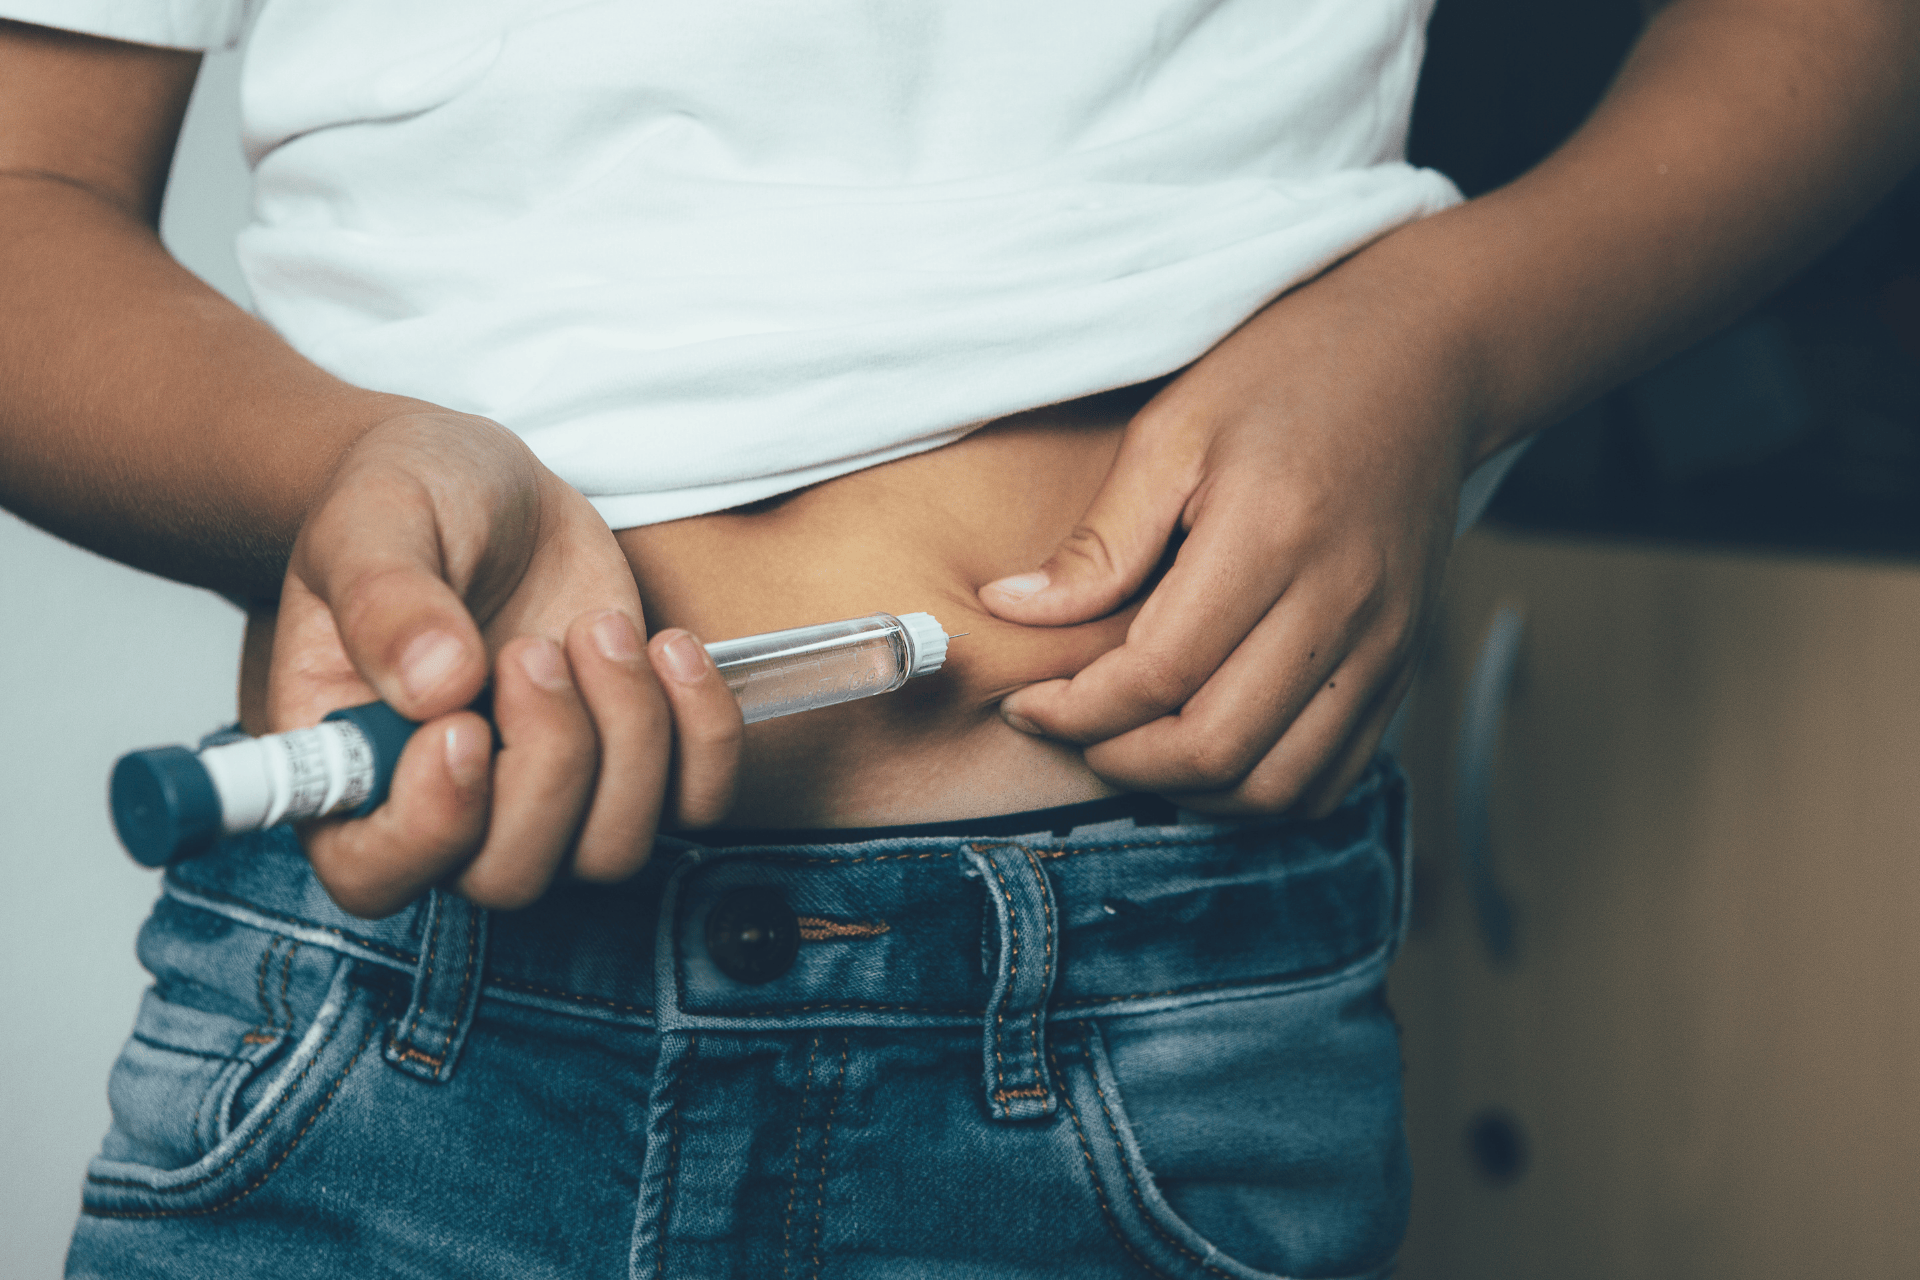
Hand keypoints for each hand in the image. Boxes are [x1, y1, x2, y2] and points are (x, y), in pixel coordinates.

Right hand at [267, 410, 742, 915]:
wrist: (486, 489)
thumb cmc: (407, 505)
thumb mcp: (372, 520)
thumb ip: (384, 599)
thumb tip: (435, 686)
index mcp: (349, 769)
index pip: (373, 874)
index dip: (429, 830)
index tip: (464, 728)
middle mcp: (447, 808)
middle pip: (510, 875)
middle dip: (549, 762)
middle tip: (535, 649)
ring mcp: (546, 799)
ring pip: (611, 850)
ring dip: (627, 734)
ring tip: (597, 627)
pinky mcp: (629, 768)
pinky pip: (696, 803)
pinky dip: (703, 734)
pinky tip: (669, 646)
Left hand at [978, 272, 1478, 815]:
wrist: (1426, 358)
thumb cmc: (1288, 374)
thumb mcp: (1173, 430)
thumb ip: (1099, 539)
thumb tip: (1014, 610)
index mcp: (1270, 536)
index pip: (1157, 674)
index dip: (1075, 710)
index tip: (1027, 703)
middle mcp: (1339, 603)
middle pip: (1216, 747)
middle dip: (1120, 761)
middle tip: (1070, 730)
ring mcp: (1384, 643)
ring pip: (1277, 785)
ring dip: (1188, 789)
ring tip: (1130, 746)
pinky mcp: (1405, 664)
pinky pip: (1332, 776)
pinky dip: (1258, 791)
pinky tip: (1205, 751)